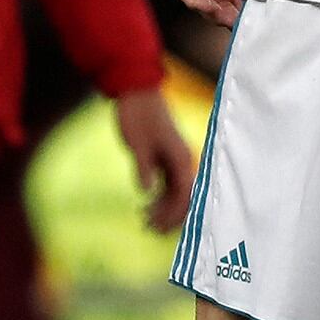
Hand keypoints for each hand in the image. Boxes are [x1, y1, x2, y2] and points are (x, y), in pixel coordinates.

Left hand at [114, 87, 197, 233]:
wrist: (135, 91)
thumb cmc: (137, 115)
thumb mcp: (136, 143)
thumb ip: (143, 168)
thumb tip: (147, 192)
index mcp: (180, 157)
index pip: (184, 194)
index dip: (173, 214)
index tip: (158, 226)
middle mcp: (182, 160)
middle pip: (183, 196)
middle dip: (169, 216)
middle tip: (149, 229)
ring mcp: (175, 159)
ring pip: (175, 192)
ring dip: (164, 208)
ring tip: (144, 220)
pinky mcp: (165, 157)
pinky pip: (168, 183)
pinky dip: (160, 197)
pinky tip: (146, 205)